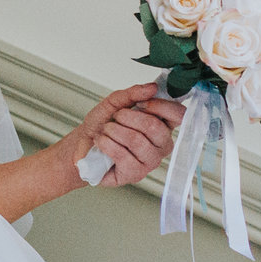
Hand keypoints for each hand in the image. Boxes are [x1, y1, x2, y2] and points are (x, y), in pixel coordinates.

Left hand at [66, 84, 184, 189]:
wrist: (82, 145)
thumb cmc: (101, 125)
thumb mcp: (114, 103)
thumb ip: (133, 94)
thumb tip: (152, 88)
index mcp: (163, 125)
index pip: (178, 115)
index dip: (160, 106)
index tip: (140, 104)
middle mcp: (161, 145)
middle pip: (155, 128)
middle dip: (129, 117)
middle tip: (117, 117)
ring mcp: (150, 161)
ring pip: (137, 140)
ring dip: (114, 130)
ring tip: (106, 130)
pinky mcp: (135, 174)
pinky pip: (122, 155)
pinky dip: (106, 143)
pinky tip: (101, 142)